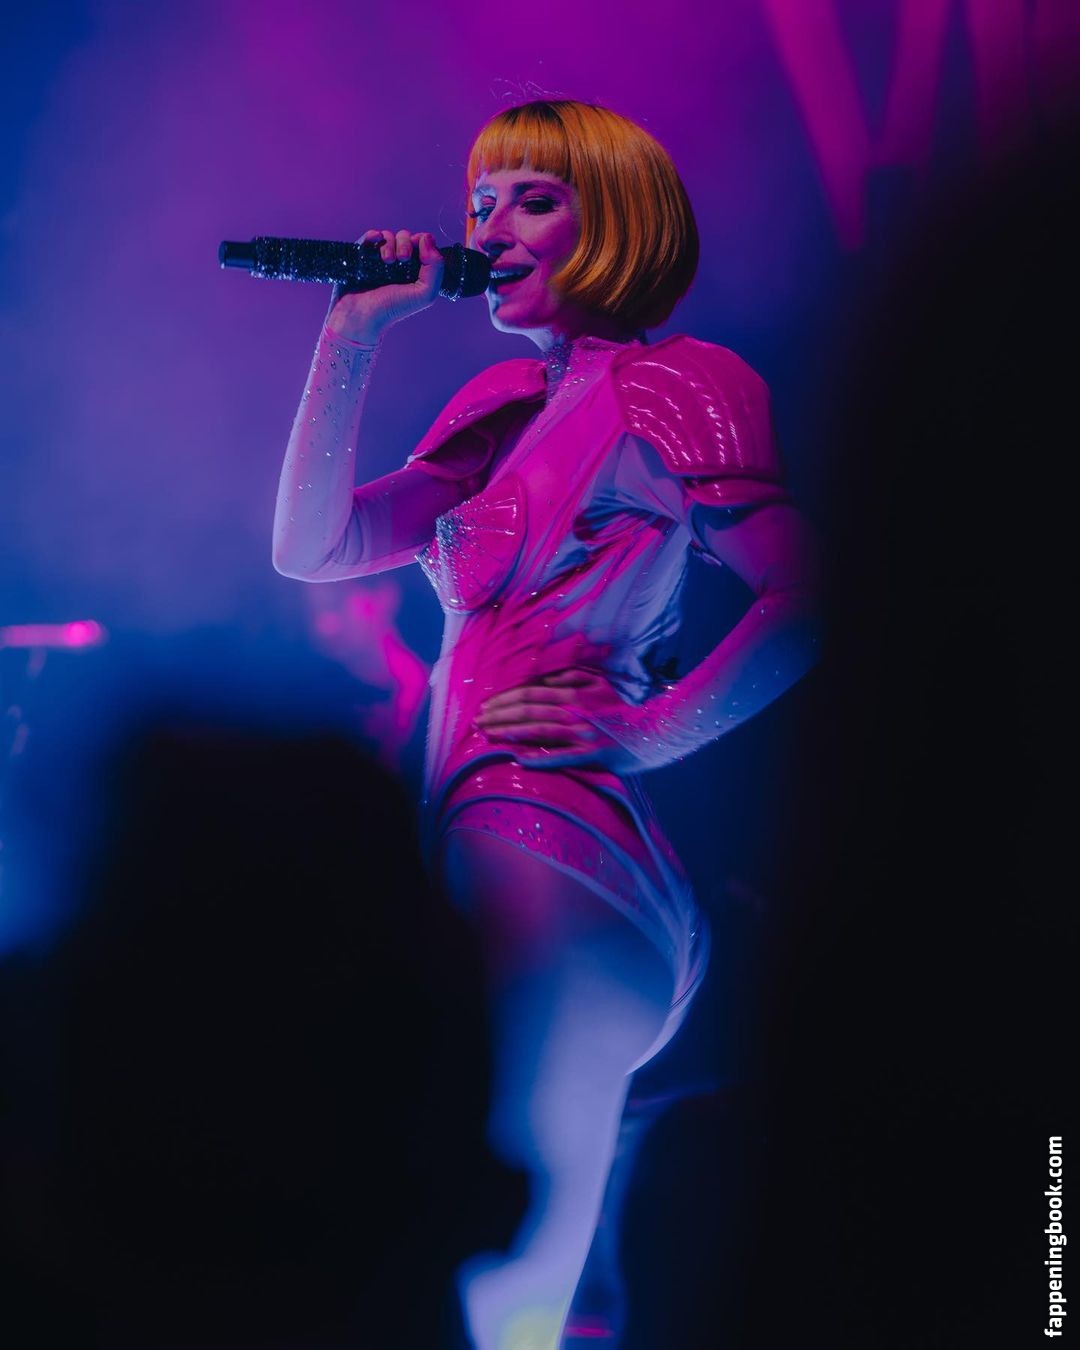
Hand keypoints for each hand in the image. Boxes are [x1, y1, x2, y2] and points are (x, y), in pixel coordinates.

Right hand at [325, 229, 444, 344]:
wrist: (361, 316)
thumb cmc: (393, 309)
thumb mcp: (424, 295)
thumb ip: (436, 269)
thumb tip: (427, 238)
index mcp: (415, 270)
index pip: (423, 244)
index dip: (422, 243)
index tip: (419, 254)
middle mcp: (398, 263)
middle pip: (406, 237)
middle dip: (406, 243)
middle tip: (402, 259)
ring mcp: (379, 258)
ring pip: (389, 236)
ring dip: (390, 244)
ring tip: (387, 261)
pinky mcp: (363, 255)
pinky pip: (370, 236)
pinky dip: (374, 235)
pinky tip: (376, 241)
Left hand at [472, 668, 645, 772]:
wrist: (654, 730)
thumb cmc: (621, 708)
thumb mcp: (597, 682)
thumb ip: (569, 676)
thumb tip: (541, 678)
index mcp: (574, 693)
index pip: (530, 693)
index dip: (504, 699)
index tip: (484, 707)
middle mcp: (575, 711)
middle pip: (528, 711)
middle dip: (498, 716)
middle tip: (476, 723)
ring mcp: (583, 734)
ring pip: (538, 731)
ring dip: (509, 734)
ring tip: (486, 737)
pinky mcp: (592, 755)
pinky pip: (561, 757)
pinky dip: (539, 759)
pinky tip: (518, 760)